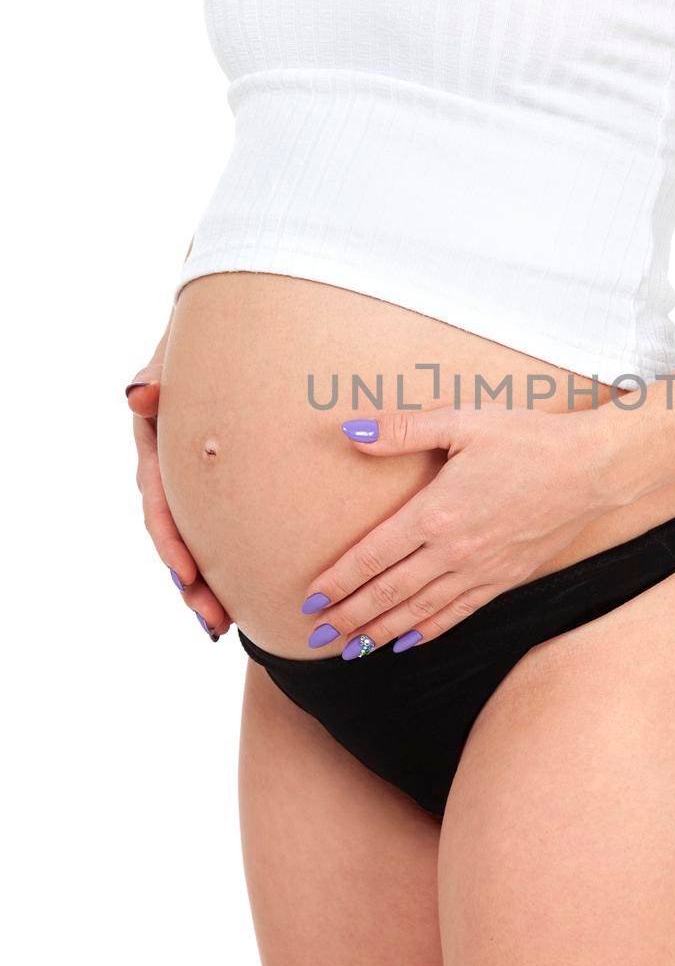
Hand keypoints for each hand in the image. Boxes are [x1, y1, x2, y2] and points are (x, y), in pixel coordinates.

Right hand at [127, 359, 230, 640]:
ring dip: (206, 587)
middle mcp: (169, 474)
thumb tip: (139, 394)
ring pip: (196, 545)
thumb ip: (156, 376)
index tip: (187, 575)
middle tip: (214, 621)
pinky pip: (222, 531)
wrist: (229, 341)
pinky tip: (243, 600)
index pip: (158, 504)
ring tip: (224, 624)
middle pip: (176, 540)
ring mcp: (193, 485)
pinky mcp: (219, 489)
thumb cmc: (199, 348)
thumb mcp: (173, 358)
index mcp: (156, 447)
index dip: (171, 542)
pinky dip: (228, 565)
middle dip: (192, 585)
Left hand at [300, 405, 626, 656]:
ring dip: (380, 632)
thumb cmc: (527, 438)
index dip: (338, 581)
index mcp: (435, 512)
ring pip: (419, 611)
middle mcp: (453, 550)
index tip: (309, 600)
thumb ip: (403, 429)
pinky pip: (457, 614)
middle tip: (316, 636)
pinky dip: (427, 632)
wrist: (592, 468)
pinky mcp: (505, 579)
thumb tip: (350, 430)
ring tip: (350, 650)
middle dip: (349, 617)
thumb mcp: (463, 421)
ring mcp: (480, 570)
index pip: (372, 555)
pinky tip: (406, 643)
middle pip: (388, 591)